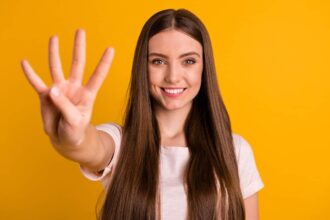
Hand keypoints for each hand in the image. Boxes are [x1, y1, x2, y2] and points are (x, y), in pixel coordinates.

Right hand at [21, 29, 113, 147]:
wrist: (65, 139)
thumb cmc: (75, 130)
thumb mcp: (74, 121)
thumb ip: (64, 105)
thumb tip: (52, 89)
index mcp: (87, 95)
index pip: (97, 76)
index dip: (104, 63)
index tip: (110, 48)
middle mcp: (74, 88)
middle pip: (77, 64)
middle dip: (79, 47)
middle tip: (80, 30)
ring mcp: (60, 91)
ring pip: (56, 68)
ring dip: (54, 53)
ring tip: (54, 38)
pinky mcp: (46, 96)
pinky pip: (37, 83)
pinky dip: (30, 74)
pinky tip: (25, 62)